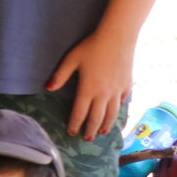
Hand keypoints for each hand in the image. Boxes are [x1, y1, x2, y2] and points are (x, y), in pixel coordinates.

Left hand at [47, 27, 136, 141]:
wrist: (118, 38)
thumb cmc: (92, 47)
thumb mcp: (72, 59)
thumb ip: (60, 75)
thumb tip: (49, 88)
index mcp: (88, 89)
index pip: (80, 112)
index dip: (75, 123)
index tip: (72, 132)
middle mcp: (104, 94)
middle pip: (97, 117)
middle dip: (91, 129)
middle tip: (87, 139)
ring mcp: (117, 91)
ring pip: (112, 113)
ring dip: (106, 124)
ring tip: (102, 132)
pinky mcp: (127, 85)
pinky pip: (122, 102)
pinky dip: (118, 110)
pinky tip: (115, 112)